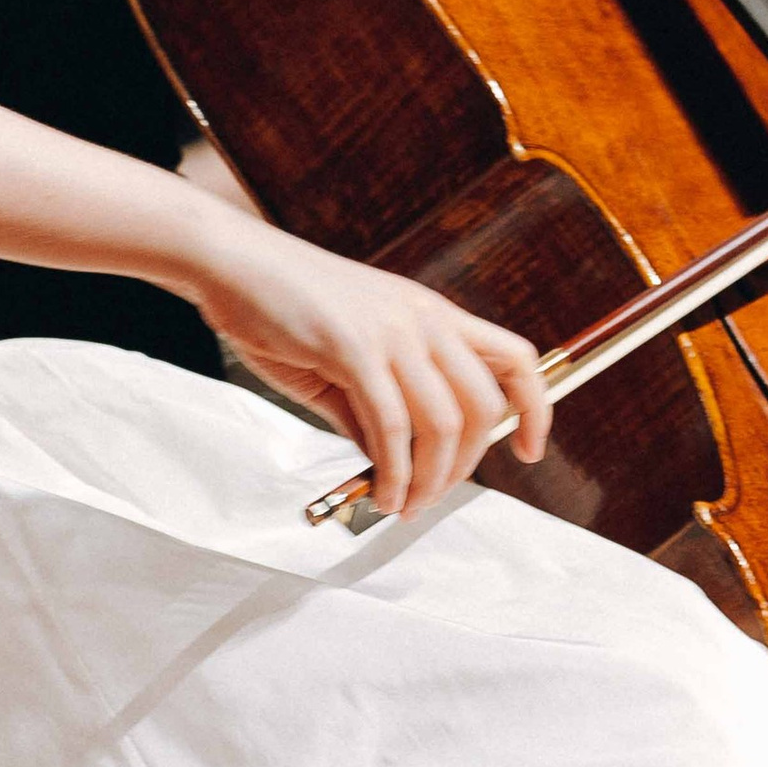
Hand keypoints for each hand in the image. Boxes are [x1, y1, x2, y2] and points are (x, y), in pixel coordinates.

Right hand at [183, 204, 550, 517]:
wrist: (231, 261)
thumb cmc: (281, 306)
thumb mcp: (346, 359)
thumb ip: (374, 408)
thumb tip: (393, 463)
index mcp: (431, 314)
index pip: (515, 358)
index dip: (536, 408)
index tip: (530, 451)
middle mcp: (424, 318)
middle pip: (484, 405)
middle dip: (466, 466)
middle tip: (432, 498)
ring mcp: (392, 330)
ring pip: (443, 422)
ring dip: (430, 479)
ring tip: (404, 505)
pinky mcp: (353, 347)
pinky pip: (392, 425)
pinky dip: (394, 472)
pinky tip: (381, 491)